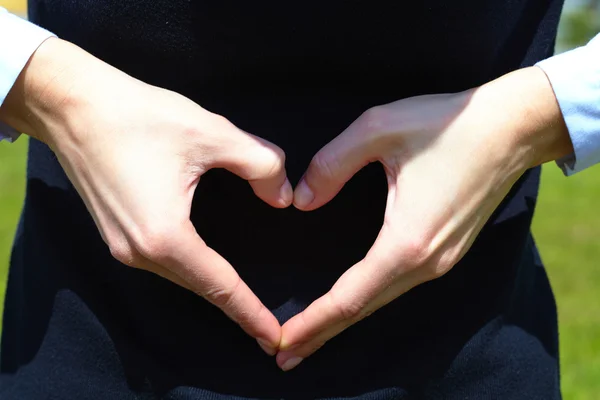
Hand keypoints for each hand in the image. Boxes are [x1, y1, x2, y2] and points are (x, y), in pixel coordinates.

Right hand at [0, 38, 291, 354]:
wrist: (72, 104)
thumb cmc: (137, 116)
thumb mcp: (211, 133)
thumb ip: (259, 165)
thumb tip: (284, 195)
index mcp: (164, 236)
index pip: (220, 285)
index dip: (250, 312)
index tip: (273, 338)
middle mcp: (139, 252)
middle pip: (200, 287)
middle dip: (236, 308)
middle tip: (267, 328)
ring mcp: (122, 246)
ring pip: (180, 277)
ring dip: (213, 289)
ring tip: (245, 301)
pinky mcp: (116, 233)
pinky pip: (163, 263)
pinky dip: (192, 270)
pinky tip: (208, 266)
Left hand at [276, 67, 572, 370]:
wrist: (513, 127)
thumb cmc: (447, 125)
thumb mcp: (378, 129)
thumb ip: (331, 165)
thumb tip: (301, 201)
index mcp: (407, 241)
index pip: (349, 298)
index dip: (312, 322)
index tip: (282, 341)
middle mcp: (427, 263)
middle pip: (363, 309)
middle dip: (321, 332)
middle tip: (283, 353)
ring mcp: (442, 261)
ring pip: (381, 300)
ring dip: (342, 319)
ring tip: (308, 334)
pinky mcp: (447, 251)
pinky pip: (397, 285)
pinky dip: (366, 299)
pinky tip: (350, 300)